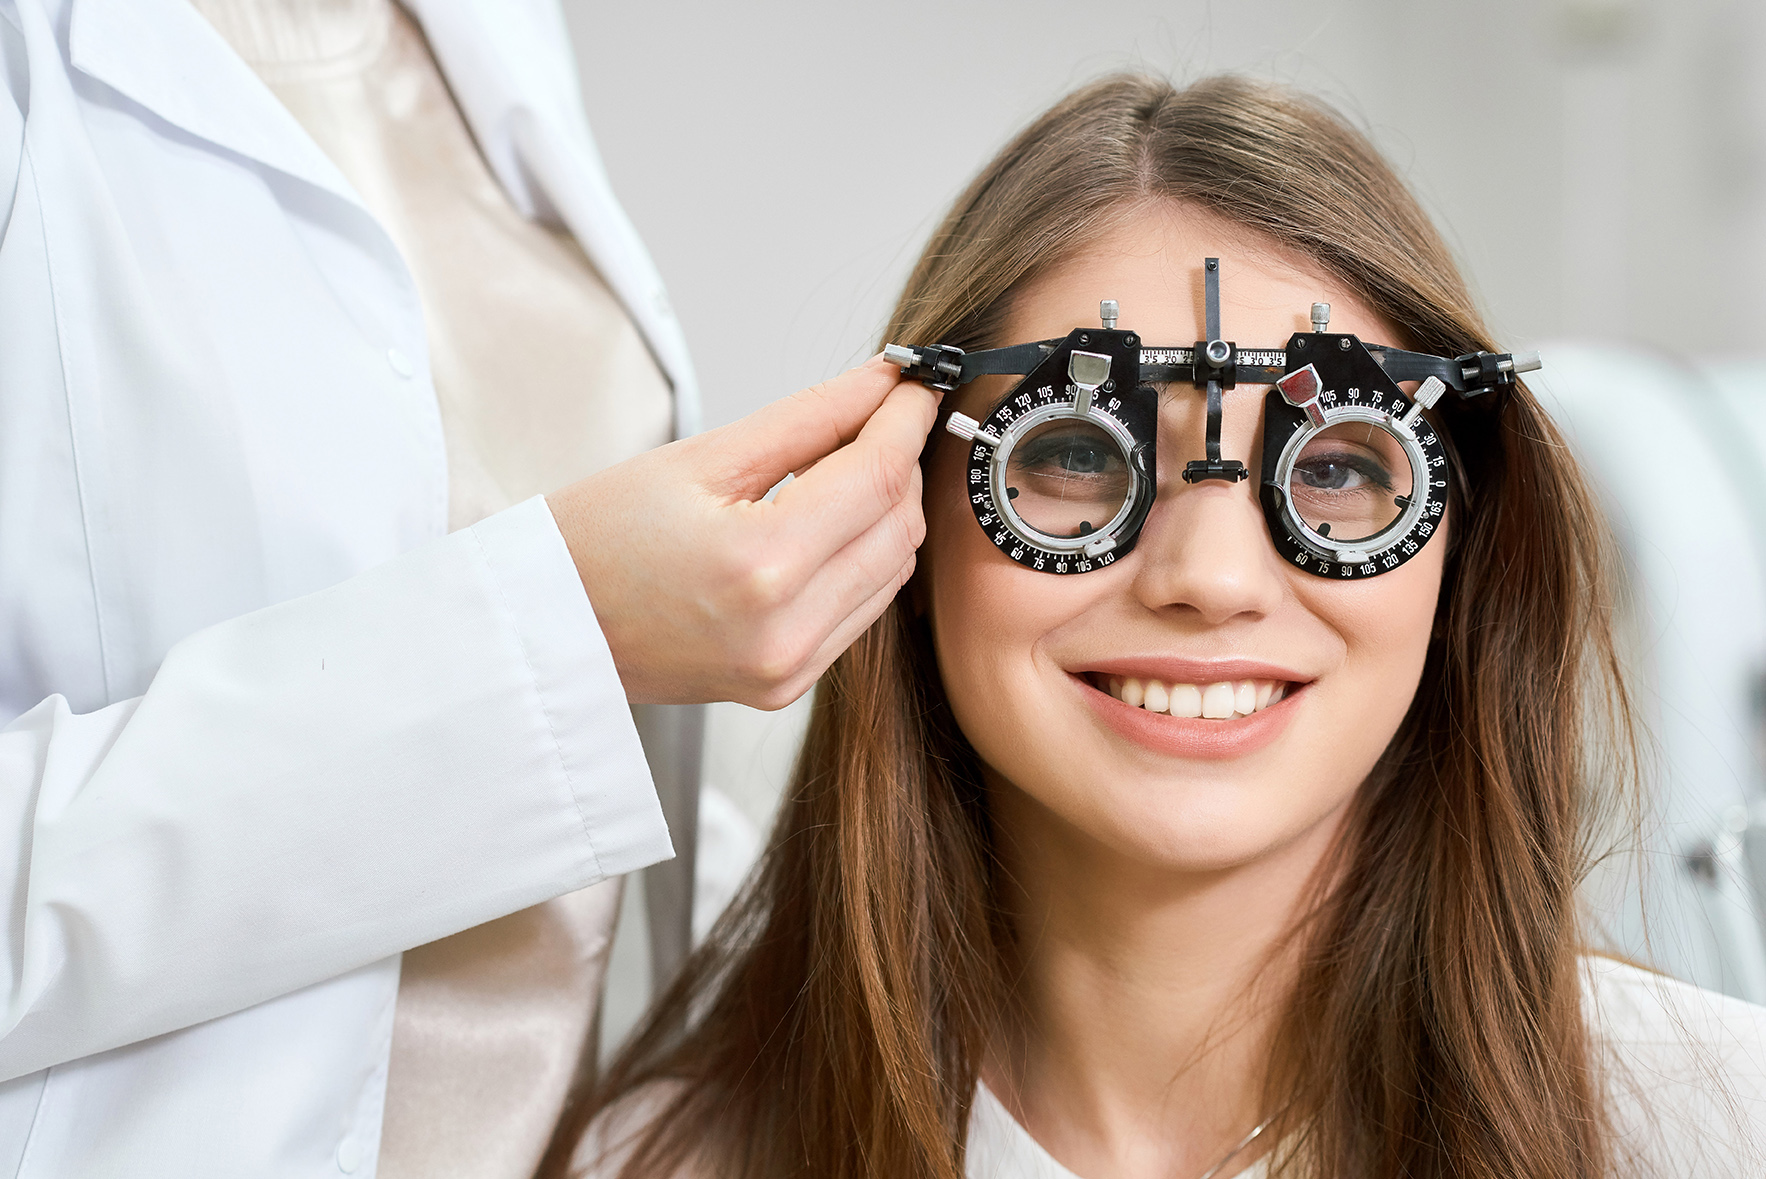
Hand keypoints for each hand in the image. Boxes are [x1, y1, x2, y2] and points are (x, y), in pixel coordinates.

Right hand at [547, 357, 939, 707]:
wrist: (541, 630)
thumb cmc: (594, 543)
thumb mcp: (699, 458)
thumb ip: (806, 419)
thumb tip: (878, 382)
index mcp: (760, 566)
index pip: (876, 477)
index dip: (905, 420)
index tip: (913, 382)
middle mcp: (785, 630)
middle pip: (898, 527)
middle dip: (901, 462)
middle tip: (880, 414)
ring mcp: (789, 669)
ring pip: (892, 572)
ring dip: (887, 511)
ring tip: (849, 464)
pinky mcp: (787, 687)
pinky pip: (861, 611)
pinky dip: (863, 560)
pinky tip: (830, 524)